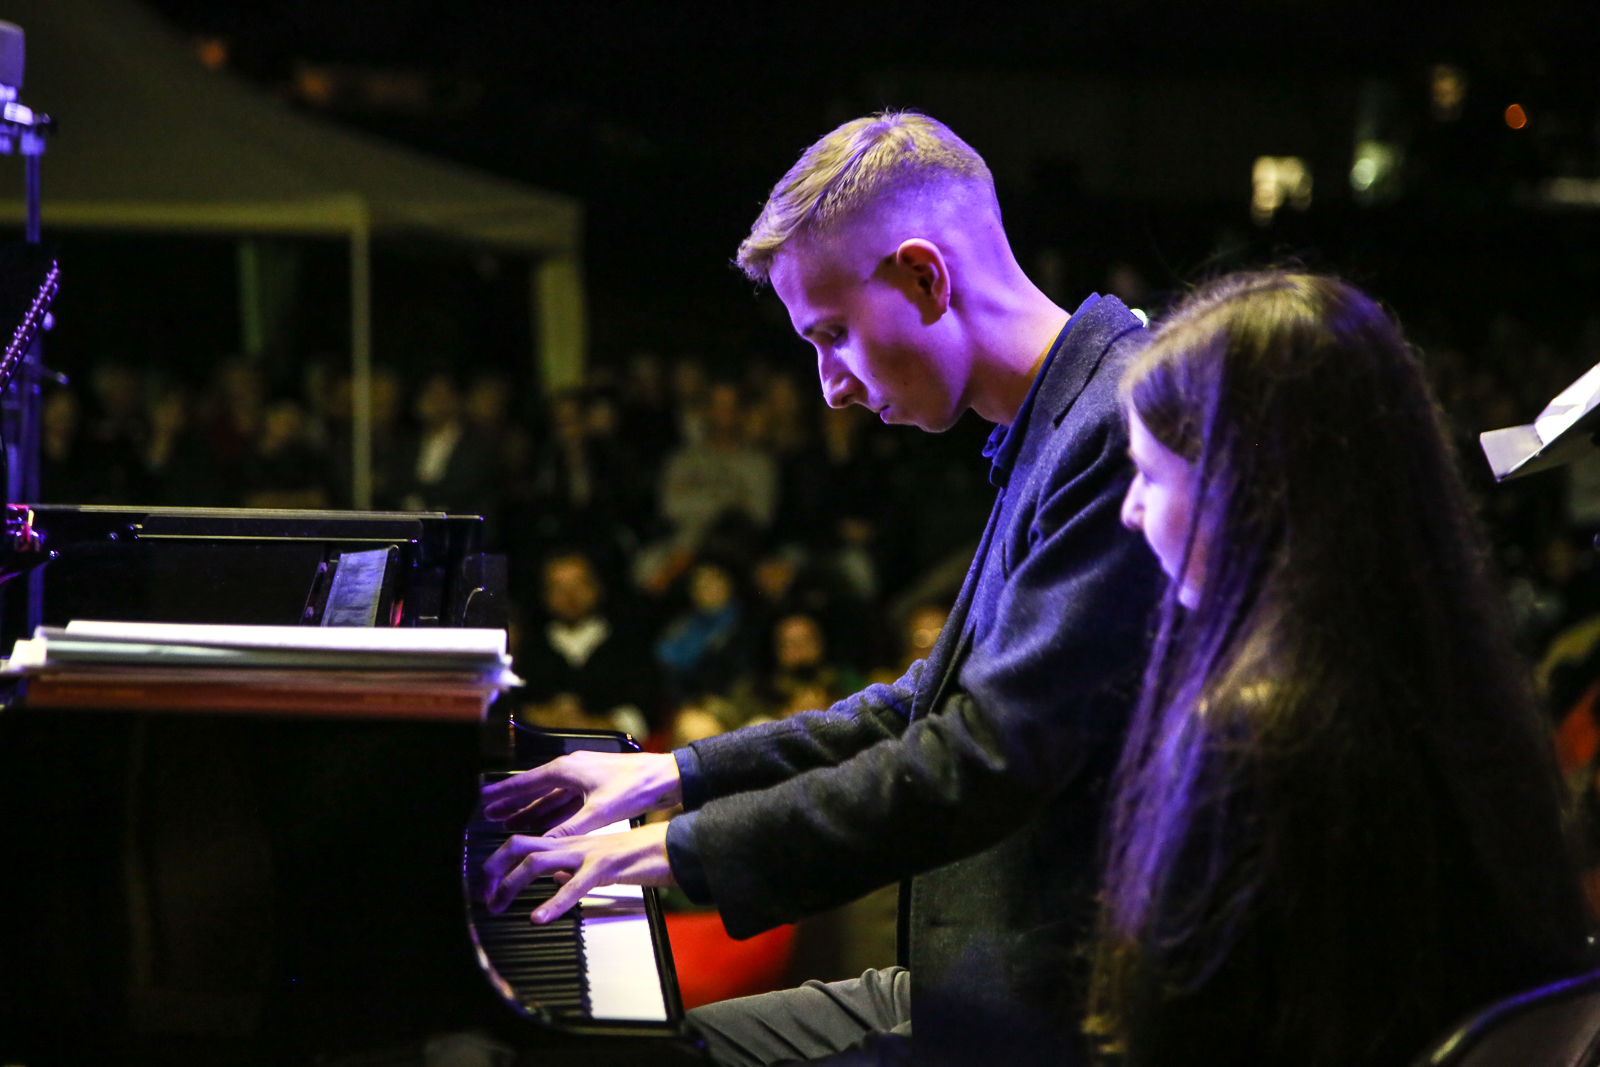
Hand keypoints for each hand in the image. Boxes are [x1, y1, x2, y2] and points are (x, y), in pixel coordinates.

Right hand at [480, 751, 681, 836]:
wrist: (666, 777)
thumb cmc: (636, 786)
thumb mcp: (600, 812)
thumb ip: (570, 829)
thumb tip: (545, 846)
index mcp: (568, 770)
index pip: (527, 783)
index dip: (504, 793)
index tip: (484, 800)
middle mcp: (571, 771)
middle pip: (534, 789)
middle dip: (511, 803)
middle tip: (488, 814)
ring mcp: (583, 779)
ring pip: (548, 797)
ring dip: (529, 810)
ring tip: (508, 822)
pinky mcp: (594, 789)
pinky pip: (564, 802)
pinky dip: (550, 814)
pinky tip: (541, 825)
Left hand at [483, 822, 674, 920]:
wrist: (675, 847)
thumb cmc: (643, 857)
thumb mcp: (602, 864)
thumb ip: (576, 868)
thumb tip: (556, 877)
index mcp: (574, 843)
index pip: (527, 843)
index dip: (501, 862)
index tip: (488, 884)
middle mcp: (576, 843)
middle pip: (521, 845)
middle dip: (495, 868)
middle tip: (484, 893)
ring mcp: (589, 853)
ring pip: (538, 860)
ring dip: (513, 883)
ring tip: (499, 904)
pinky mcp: (606, 867)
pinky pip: (575, 884)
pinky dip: (553, 901)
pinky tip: (539, 916)